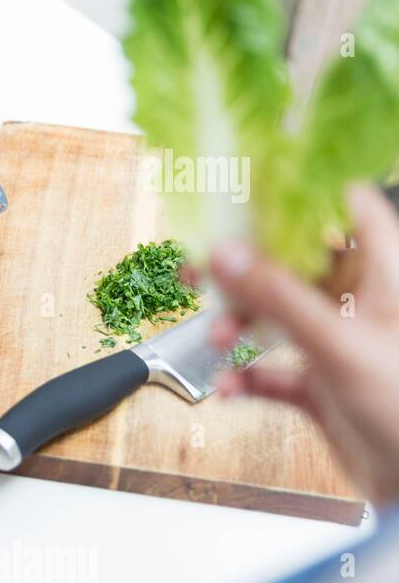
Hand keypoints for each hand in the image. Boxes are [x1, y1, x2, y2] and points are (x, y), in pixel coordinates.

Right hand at [210, 185, 398, 507]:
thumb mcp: (338, 345)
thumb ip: (278, 298)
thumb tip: (227, 255)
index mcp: (384, 276)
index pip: (346, 208)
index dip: (299, 196)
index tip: (249, 195)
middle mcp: (362, 305)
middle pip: (294, 263)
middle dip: (247, 270)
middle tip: (202, 269)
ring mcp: (340, 345)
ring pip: (278, 316)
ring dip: (240, 327)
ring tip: (219, 340)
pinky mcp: (323, 386)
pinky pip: (272, 370)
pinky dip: (247, 376)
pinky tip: (232, 387)